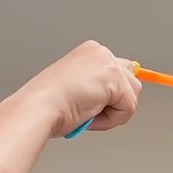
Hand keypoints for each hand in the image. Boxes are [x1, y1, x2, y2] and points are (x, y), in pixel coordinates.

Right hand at [22, 40, 141, 138]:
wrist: (39, 106)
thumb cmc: (50, 103)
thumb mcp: (79, 88)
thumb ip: (103, 86)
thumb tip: (125, 95)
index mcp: (91, 52)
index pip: (121, 74)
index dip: (110, 95)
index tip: (91, 101)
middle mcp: (102, 52)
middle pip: (132, 84)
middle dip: (115, 103)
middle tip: (86, 106)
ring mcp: (109, 63)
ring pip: (132, 98)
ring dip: (112, 112)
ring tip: (87, 110)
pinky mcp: (115, 79)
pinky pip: (128, 109)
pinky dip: (111, 119)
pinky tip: (89, 112)